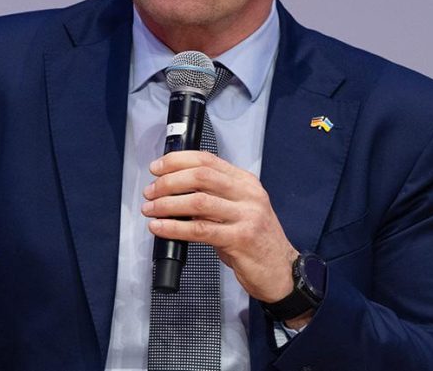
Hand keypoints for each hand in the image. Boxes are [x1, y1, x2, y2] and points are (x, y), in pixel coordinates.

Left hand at [142, 151, 297, 304]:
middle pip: (200, 176)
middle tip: (150, 192)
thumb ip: (214, 197)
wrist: (282, 272)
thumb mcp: (239, 210)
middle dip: (168, 182)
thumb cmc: (256, 242)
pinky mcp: (241, 239)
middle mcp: (248, 194)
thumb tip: (175, 191)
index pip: (207, 160)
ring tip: (151, 209)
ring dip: (167, 204)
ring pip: (198, 201)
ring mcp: (247, 215)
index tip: (157, 167)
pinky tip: (160, 228)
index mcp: (246, 182)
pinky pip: (200, 230)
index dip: (177, 161)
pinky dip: (174, 227)